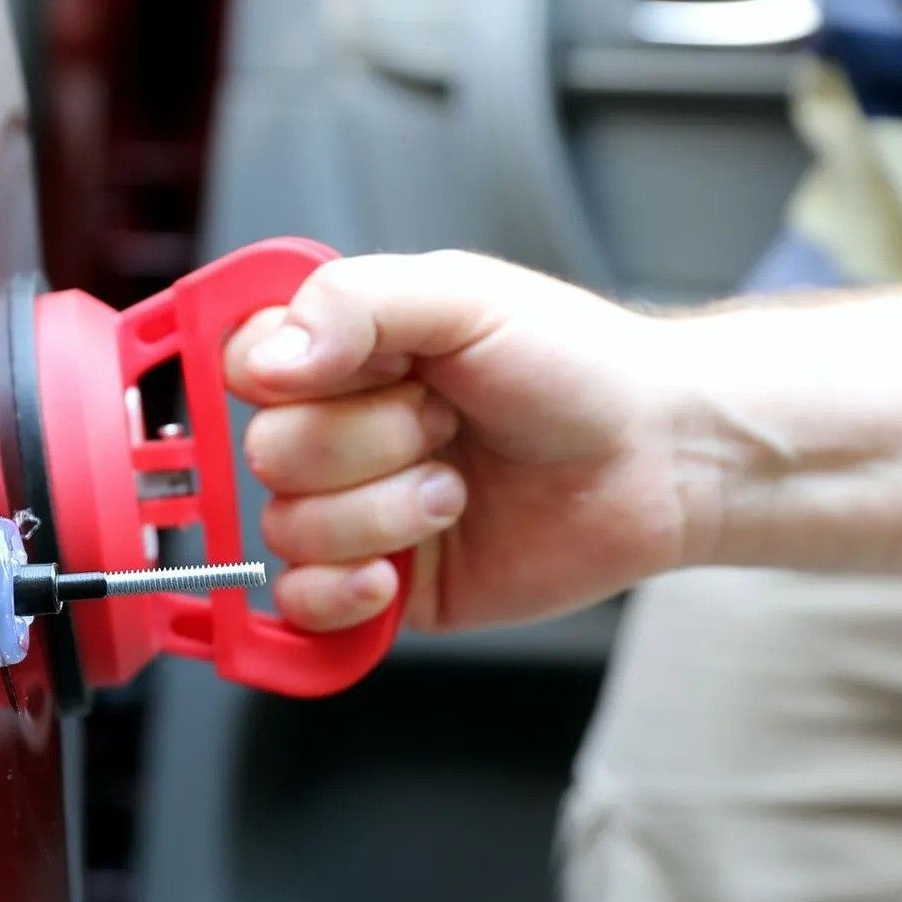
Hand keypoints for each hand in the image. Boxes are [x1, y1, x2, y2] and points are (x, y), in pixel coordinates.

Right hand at [224, 251, 696, 633]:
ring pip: (289, 530)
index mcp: (341, 351)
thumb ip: (355, 301)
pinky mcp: (376, 587)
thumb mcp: (465, 296)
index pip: (242, 363)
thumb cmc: (576, 367)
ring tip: (456, 492)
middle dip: (367, 444)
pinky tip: (397, 572)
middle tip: (444, 425)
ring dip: (383, 513)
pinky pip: (301, 606)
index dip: (285, 376)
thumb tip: (271, 360)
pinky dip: (343, 594)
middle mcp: (334, 431)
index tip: (362, 367)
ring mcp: (350, 512)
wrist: (659, 460)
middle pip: (266, 453)